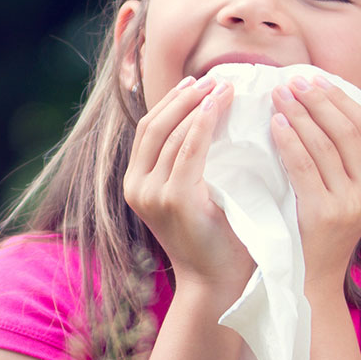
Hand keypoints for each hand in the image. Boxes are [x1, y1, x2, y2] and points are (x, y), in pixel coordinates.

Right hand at [124, 75, 253, 295]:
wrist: (219, 282)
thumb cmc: (218, 239)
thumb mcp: (199, 194)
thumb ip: (194, 163)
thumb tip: (211, 116)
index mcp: (137, 184)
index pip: (149, 129)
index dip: (172, 101)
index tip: (198, 81)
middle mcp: (137, 188)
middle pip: (154, 125)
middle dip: (183, 96)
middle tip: (214, 77)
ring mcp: (151, 194)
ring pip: (170, 134)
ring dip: (197, 104)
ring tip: (224, 86)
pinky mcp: (172, 200)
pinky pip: (187, 150)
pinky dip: (202, 123)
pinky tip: (218, 106)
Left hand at [270, 76, 360, 288]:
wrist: (311, 281)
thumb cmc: (317, 231)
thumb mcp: (339, 191)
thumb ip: (338, 157)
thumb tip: (318, 105)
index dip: (336, 96)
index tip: (311, 78)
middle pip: (346, 128)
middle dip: (317, 99)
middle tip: (290, 80)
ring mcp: (351, 202)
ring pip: (324, 143)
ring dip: (299, 113)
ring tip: (278, 95)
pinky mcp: (324, 214)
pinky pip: (304, 167)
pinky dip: (289, 141)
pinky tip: (274, 125)